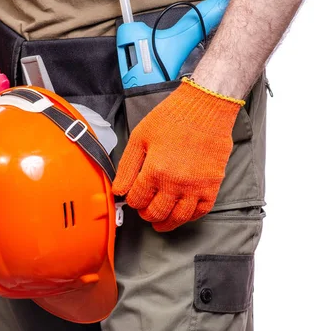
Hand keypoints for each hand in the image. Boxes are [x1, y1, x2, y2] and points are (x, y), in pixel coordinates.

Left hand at [112, 78, 242, 231]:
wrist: (205, 108)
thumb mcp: (140, 137)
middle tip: (145, 211)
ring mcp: (196, 186)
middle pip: (156, 213)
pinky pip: (201, 211)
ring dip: (166, 222)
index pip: (137, 200)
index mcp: (154, 170)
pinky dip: (189, 217)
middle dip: (146, 214)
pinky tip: (182, 214)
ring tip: (160, 222)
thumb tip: (118, 191)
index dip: (133, 201)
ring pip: (178, 217)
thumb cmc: (171, 118)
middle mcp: (175, 183)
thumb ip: (127, 167)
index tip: (134, 197)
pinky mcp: (212, 185)